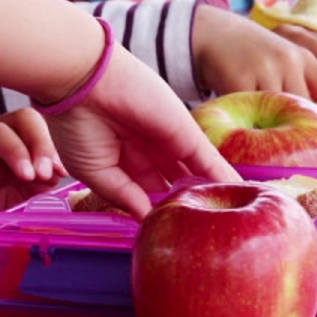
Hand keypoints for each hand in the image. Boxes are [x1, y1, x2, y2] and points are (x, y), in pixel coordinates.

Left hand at [0, 108, 65, 228]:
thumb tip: (25, 166)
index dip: (15, 149)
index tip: (27, 175)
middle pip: (25, 121)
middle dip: (40, 144)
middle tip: (46, 173)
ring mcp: (16, 145)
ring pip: (42, 134)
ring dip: (51, 155)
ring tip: (54, 179)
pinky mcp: (31, 161)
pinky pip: (50, 155)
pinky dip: (56, 166)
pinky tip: (56, 181)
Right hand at [46, 34, 239, 216]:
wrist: (84, 83)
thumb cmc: (77, 126)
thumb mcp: (95, 172)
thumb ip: (123, 196)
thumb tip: (146, 217)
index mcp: (125, 163)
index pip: (148, 193)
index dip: (159, 211)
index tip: (171, 233)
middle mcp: (149, 154)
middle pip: (175, 185)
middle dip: (187, 205)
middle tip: (203, 232)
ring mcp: (169, 144)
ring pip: (195, 175)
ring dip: (210, 195)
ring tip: (228, 220)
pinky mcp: (185, 134)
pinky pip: (209, 161)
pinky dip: (224, 178)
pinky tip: (238, 196)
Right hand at [190, 5, 316, 146]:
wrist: (213, 34)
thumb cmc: (254, 57)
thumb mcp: (283, 61)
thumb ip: (302, 85)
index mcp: (304, 58)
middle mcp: (288, 60)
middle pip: (304, 109)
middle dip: (304, 132)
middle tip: (306, 154)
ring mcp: (264, 68)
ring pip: (278, 114)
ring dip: (274, 132)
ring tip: (269, 141)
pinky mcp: (239, 78)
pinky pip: (250, 115)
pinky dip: (249, 127)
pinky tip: (245, 130)